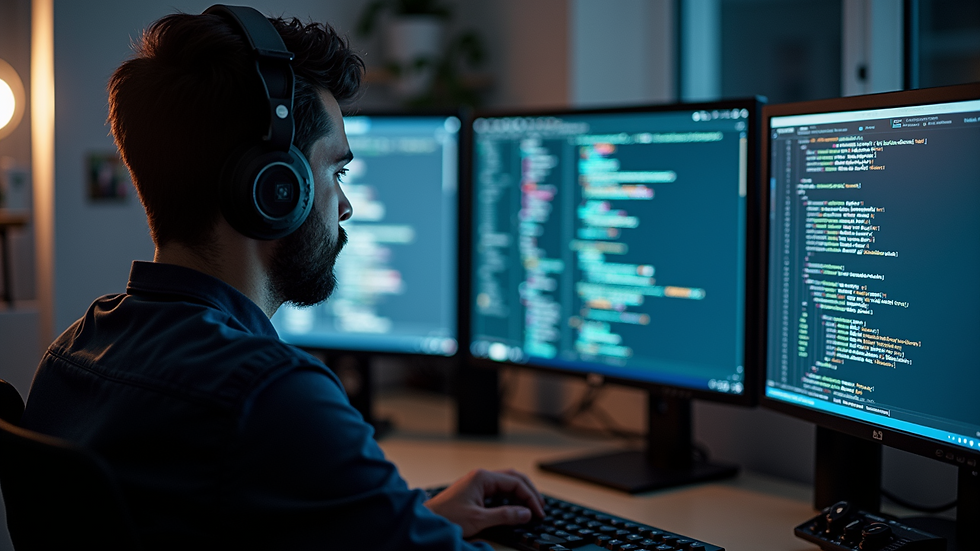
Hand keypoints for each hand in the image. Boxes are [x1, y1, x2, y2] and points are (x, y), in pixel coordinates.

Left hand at [424, 468, 545, 537]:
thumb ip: (505, 515)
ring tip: (532, 507)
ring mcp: (477, 483)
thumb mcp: (478, 519)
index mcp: (482, 477)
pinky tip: (516, 508)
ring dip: (521, 494)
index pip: (515, 482)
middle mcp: (481, 477)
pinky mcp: (475, 492)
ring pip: (507, 484)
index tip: (538, 512)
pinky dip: (510, 498)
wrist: (425, 521)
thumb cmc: (446, 517)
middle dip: (529, 492)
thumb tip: (526, 513)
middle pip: (514, 478)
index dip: (530, 497)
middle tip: (540, 508)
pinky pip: (498, 491)